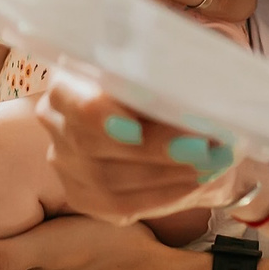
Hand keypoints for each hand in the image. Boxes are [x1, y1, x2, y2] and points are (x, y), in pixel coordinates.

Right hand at [34, 68, 240, 221]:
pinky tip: (195, 182)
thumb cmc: (161, 81)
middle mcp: (56, 120)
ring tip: (212, 163)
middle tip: (203, 147)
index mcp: (68, 77)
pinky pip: (121, 204)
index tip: (137, 129)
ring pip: (110, 180)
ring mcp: (66, 163)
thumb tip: (191, 89)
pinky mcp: (84, 196)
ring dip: (168, 174)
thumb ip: (167, 71)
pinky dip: (164, 194)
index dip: (100, 116)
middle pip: (93, 144)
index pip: (70, 97)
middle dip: (154, 149)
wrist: (161, 119)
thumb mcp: (164, 65)